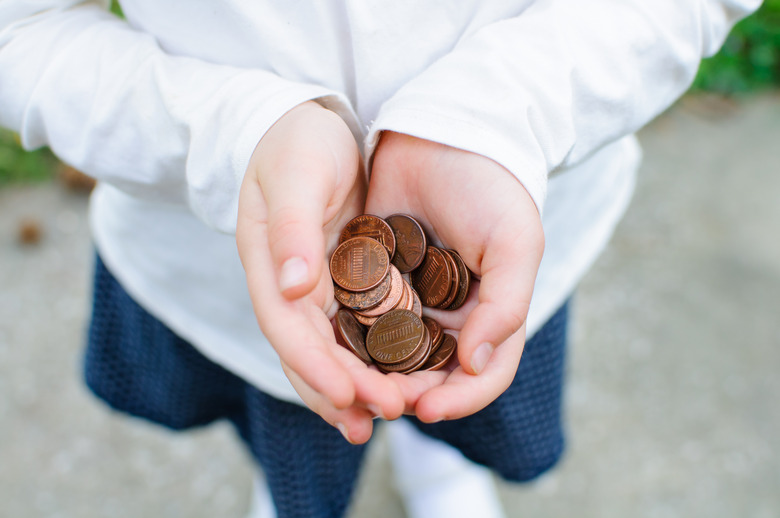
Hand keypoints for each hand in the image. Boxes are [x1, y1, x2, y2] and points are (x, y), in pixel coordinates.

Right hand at [236, 102, 403, 442]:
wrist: (309, 124)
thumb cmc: (297, 142)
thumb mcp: (295, 174)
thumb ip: (291, 229)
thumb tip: (294, 287)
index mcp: (268, 264)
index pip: (288, 328)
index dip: (315, 366)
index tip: (349, 396)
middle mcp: (288, 285)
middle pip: (308, 352)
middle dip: (343, 389)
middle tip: (385, 416)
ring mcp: (312, 286)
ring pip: (329, 349)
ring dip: (355, 387)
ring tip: (389, 416)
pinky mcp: (340, 280)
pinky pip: (353, 329)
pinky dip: (369, 357)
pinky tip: (394, 379)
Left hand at [366, 132, 544, 422]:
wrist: (441, 130)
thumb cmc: (491, 186)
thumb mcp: (515, 241)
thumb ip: (507, 304)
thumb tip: (474, 362)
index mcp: (489, 312)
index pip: (483, 374)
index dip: (460, 398)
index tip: (428, 409)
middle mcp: (449, 314)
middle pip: (430, 374)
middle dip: (408, 394)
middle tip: (380, 402)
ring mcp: (408, 299)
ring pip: (390, 355)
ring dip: (373, 377)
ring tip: (351, 387)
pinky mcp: (371, 279)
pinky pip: (357, 318)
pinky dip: (348, 339)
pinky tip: (329, 350)